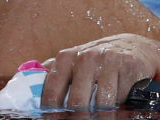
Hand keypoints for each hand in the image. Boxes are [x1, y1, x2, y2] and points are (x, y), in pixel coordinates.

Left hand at [40, 33, 159, 108]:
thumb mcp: (72, 61)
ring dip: (99, 117)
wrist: (132, 47)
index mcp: (65, 58)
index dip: (51, 113)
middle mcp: (85, 57)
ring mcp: (108, 61)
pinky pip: (121, 98)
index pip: (52, 93)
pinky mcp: (129, 66)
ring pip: (101, 104)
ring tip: (96, 118)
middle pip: (77, 102)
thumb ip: (52, 74)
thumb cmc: (95, 60)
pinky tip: (116, 106)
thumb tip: (27, 92)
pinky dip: (118, 108)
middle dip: (77, 119)